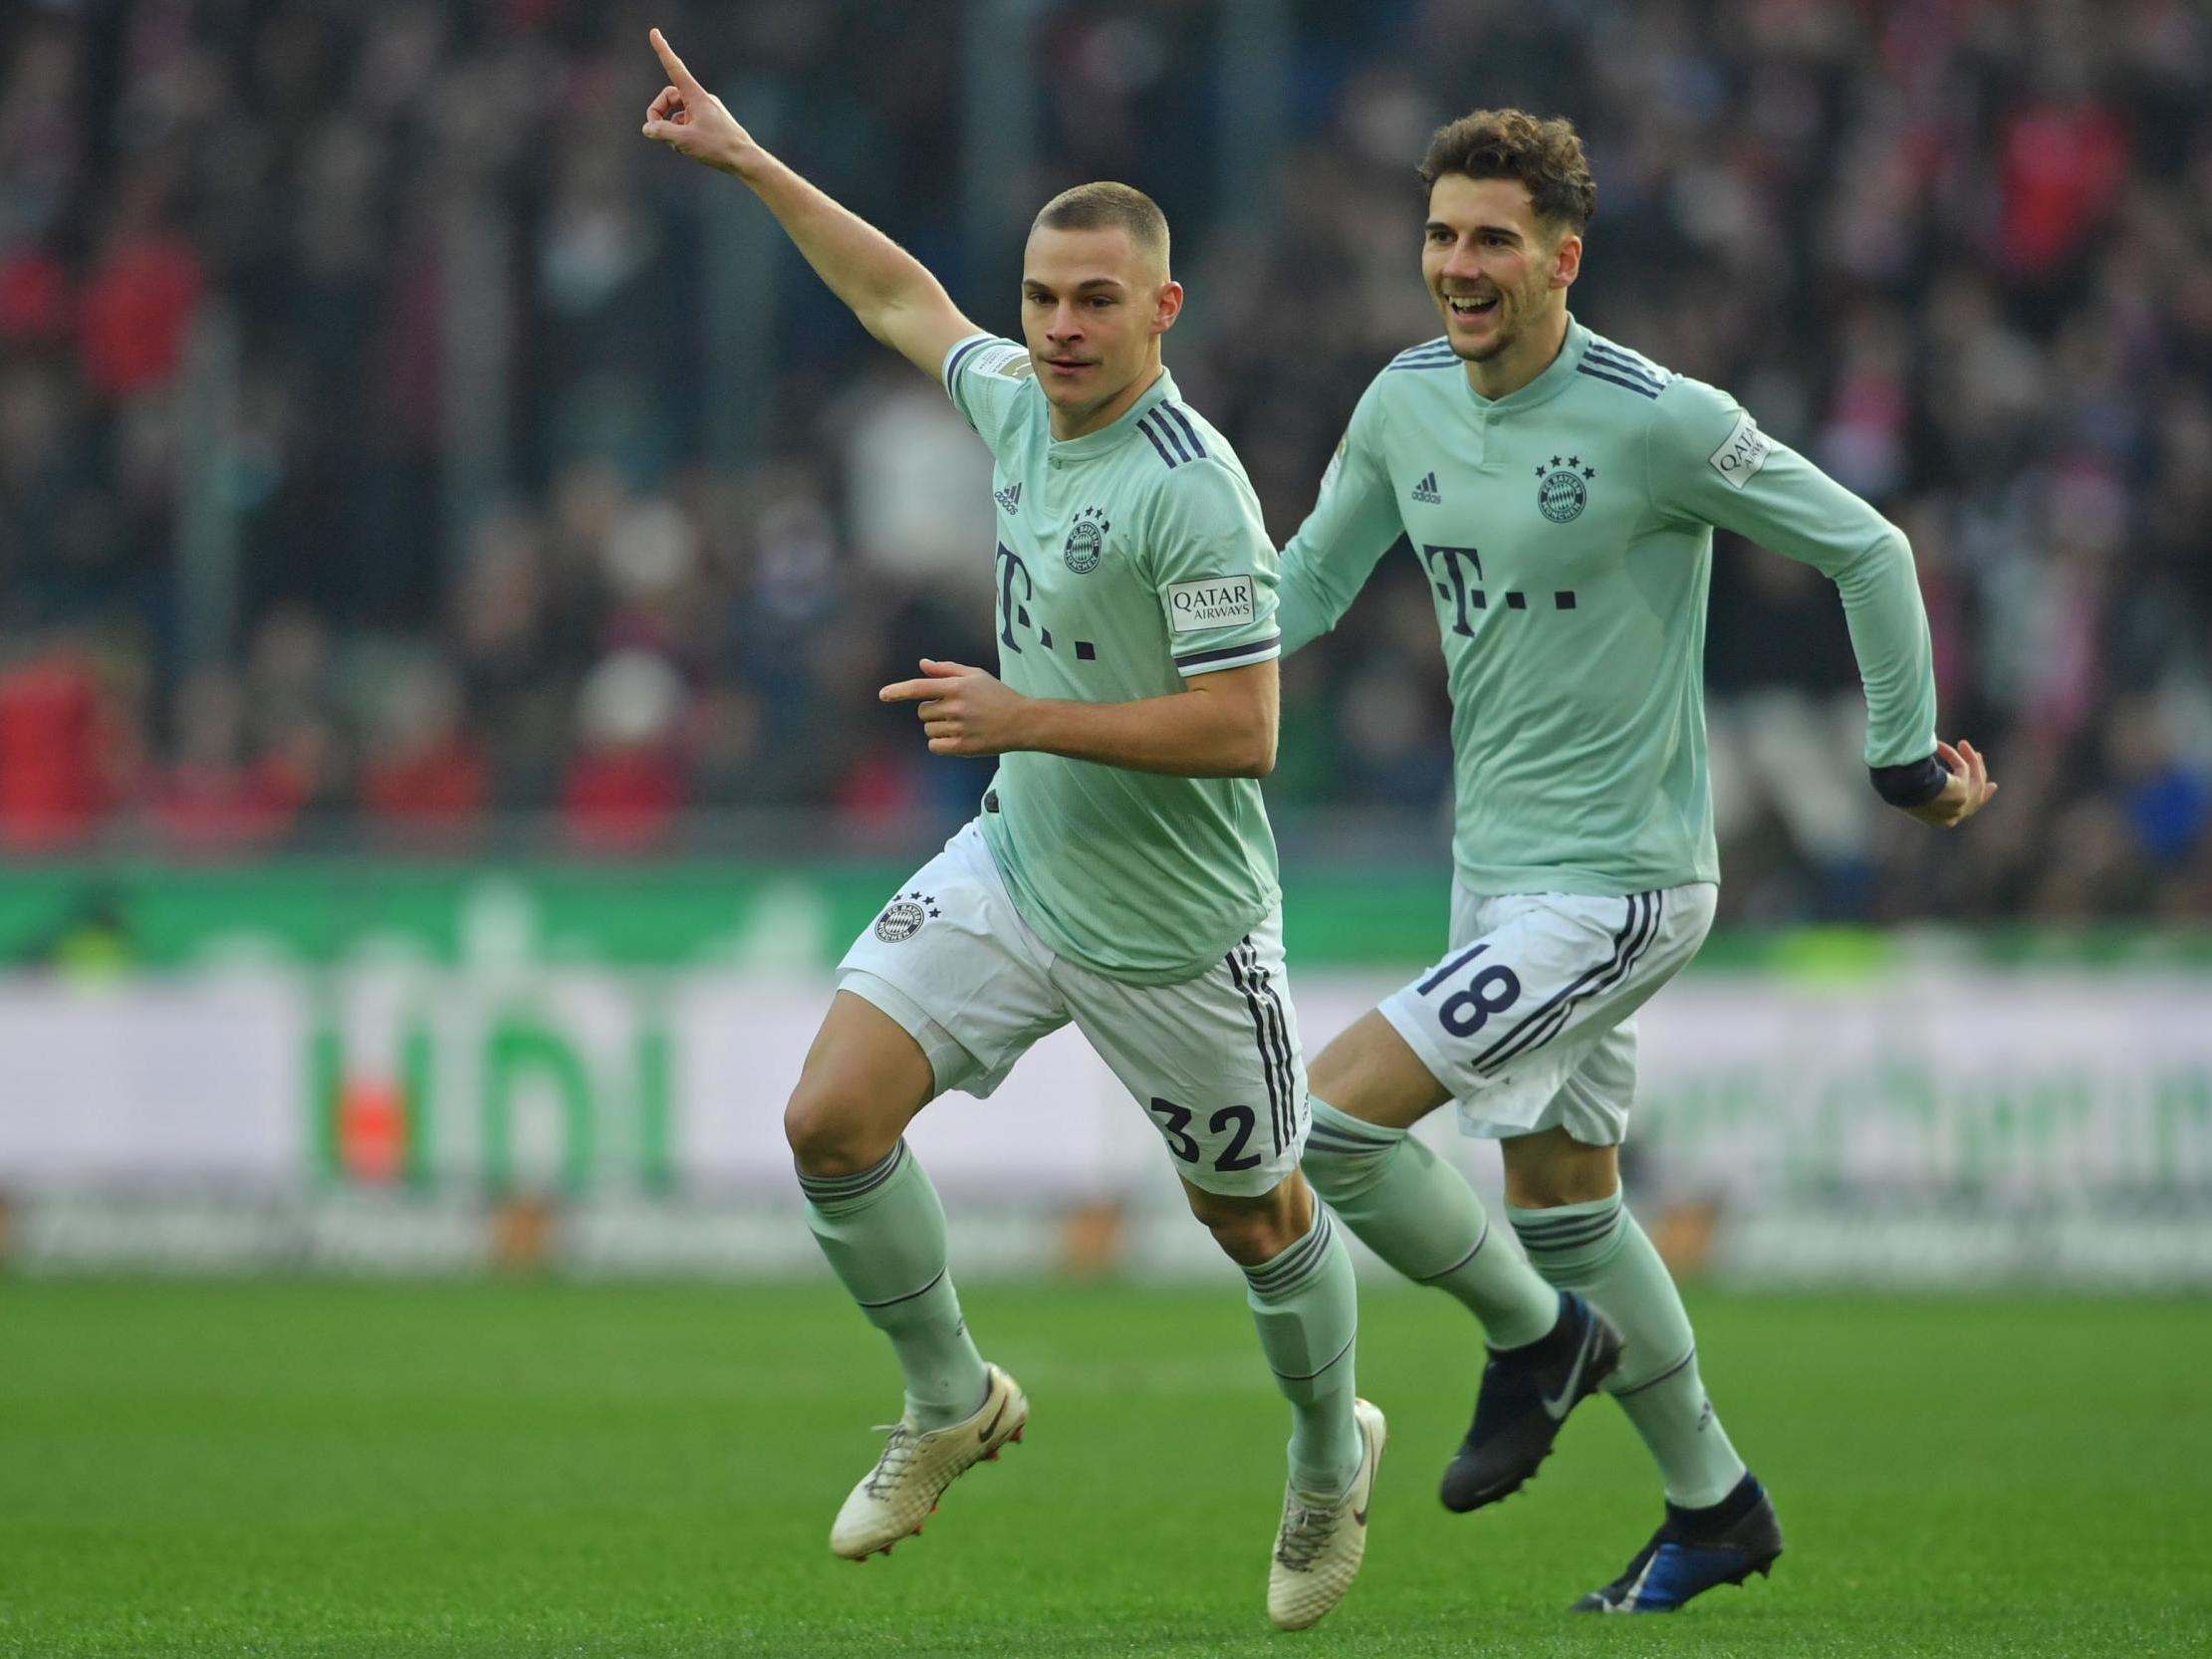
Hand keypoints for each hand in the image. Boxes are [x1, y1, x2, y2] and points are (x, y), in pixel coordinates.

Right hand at [641, 28, 756, 175]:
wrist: (745, 159)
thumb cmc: (717, 147)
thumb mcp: (684, 140)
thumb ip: (662, 132)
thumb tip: (648, 128)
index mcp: (696, 95)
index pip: (674, 68)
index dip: (663, 51)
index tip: (654, 32)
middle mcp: (701, 99)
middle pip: (670, 97)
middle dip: (658, 113)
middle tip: (654, 131)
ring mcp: (706, 111)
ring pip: (678, 114)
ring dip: (671, 128)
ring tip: (679, 146)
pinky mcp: (711, 123)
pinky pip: (689, 123)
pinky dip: (682, 134)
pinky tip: (688, 149)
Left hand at [879, 659, 1032, 756]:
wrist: (1023, 722)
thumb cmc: (998, 696)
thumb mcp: (975, 676)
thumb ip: (947, 670)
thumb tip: (923, 664)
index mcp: (957, 687)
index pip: (919, 688)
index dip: (898, 691)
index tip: (883, 695)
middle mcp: (956, 707)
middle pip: (922, 712)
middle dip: (931, 711)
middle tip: (953, 711)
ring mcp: (959, 728)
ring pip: (928, 729)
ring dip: (938, 727)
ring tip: (961, 724)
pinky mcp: (963, 746)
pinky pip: (935, 746)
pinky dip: (939, 743)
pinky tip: (956, 738)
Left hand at [1903, 738, 1997, 827]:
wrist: (1897, 792)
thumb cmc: (1896, 790)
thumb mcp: (1910, 791)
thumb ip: (1924, 788)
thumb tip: (1924, 772)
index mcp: (1940, 821)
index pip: (1967, 811)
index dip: (1981, 797)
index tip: (1992, 786)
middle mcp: (1952, 817)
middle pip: (1976, 795)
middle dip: (1980, 774)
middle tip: (1978, 756)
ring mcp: (1958, 807)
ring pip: (1974, 780)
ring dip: (1970, 759)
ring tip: (1962, 743)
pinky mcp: (1961, 794)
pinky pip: (1963, 769)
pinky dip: (1954, 755)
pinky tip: (1941, 746)